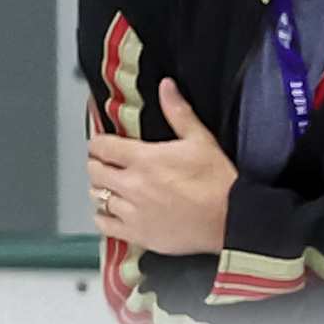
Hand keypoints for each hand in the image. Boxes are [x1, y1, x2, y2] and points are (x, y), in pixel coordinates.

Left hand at [87, 78, 237, 253]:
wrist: (229, 218)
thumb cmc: (217, 182)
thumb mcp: (201, 139)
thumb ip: (178, 112)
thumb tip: (167, 88)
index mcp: (144, 159)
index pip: (102, 146)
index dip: (98, 142)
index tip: (101, 142)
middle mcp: (132, 185)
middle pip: (95, 171)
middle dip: (98, 163)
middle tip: (107, 162)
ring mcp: (132, 212)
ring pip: (97, 197)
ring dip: (102, 190)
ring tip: (112, 187)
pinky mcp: (137, 234)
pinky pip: (105, 225)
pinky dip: (105, 217)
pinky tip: (113, 213)